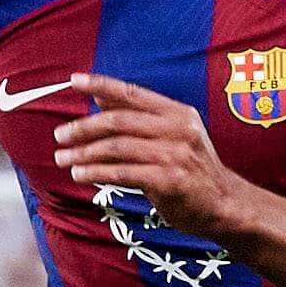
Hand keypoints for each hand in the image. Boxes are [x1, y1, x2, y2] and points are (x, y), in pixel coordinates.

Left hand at [53, 73, 253, 239]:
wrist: (225, 205)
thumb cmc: (193, 170)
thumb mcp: (173, 135)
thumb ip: (138, 116)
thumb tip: (100, 95)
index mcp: (178, 113)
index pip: (133, 93)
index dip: (101, 84)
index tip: (73, 81)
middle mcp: (179, 130)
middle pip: (119, 121)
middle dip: (83, 128)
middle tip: (60, 136)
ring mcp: (176, 156)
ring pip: (117, 148)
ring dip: (84, 153)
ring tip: (64, 159)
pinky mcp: (170, 181)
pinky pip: (123, 173)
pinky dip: (96, 172)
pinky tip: (80, 174)